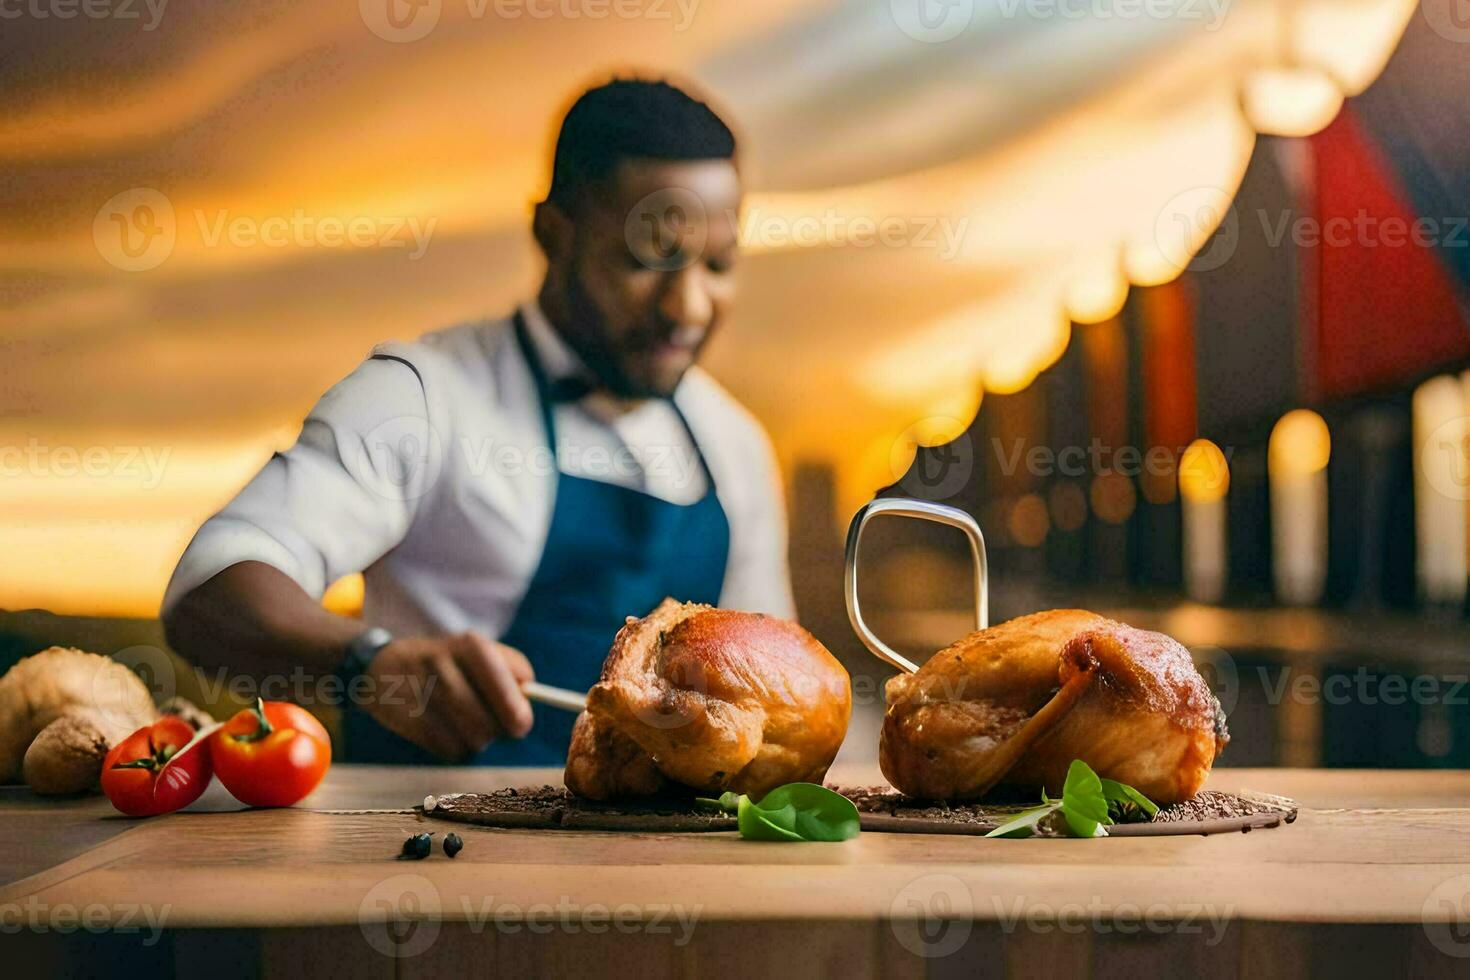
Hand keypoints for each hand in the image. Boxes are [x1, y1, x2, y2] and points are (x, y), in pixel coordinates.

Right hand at [362, 633, 534, 760]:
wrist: (387, 665)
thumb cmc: (452, 663)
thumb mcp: (482, 651)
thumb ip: (514, 670)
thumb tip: (531, 696)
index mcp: (470, 645)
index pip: (500, 683)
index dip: (514, 712)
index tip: (520, 727)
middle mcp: (442, 663)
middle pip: (483, 721)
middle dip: (494, 731)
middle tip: (494, 729)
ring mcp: (418, 690)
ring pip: (465, 738)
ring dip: (476, 741)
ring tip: (471, 728)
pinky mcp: (402, 715)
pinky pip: (443, 747)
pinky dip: (454, 748)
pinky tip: (449, 733)